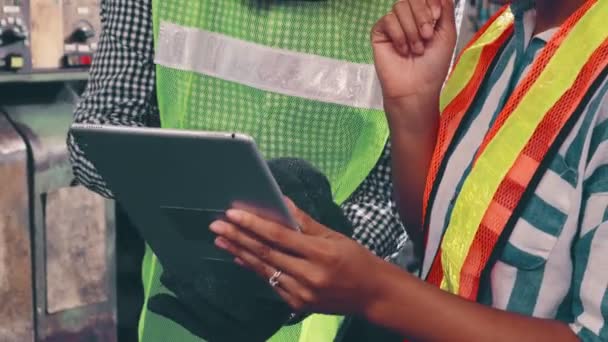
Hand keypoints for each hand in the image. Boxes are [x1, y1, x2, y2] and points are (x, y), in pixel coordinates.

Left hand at [209, 198, 388, 315]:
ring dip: (240, 252)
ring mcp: (302, 293)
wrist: (372, 295)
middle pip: (265, 253)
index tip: (233, 213)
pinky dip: (254, 268)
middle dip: (238, 237)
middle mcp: (309, 275)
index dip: (253, 223)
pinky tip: (240, 257)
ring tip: (221, 239)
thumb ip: (305, 222)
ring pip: (264, 269)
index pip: (279, 236)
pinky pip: (271, 283)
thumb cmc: (356, 260)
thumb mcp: (335, 236)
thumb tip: (281, 202)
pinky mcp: (298, 305)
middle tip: (216, 225)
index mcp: (321, 253)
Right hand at [372, 0, 456, 101]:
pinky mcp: (380, 33)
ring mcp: (394, 25)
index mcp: (426, 16)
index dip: (430, 2)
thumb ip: (446, 10)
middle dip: (422, 16)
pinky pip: (388, 20)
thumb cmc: (433, 66)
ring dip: (411, 30)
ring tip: (416, 49)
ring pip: (399, 7)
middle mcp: (409, 18)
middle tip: (427, 37)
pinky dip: (398, 35)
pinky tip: (402, 50)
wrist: (416, 88)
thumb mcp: (447, 35)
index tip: (436, 17)